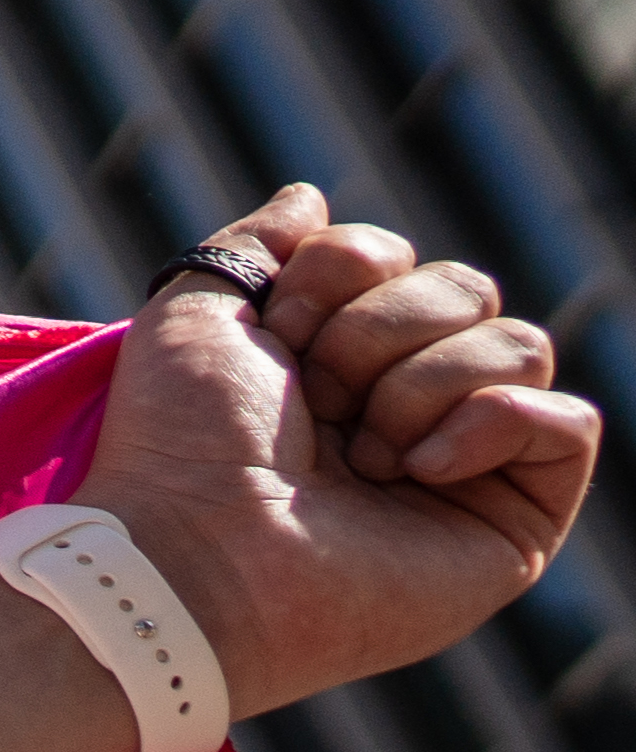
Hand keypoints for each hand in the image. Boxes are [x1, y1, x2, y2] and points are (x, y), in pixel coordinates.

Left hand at [70, 181, 598, 719]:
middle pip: (467, 288)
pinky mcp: (516, 521)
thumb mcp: (196, 314)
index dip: (339, 276)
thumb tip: (311, 198)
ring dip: (421, 385)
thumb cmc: (179, 446)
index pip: (396, 257)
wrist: (194, 553)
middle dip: (377, 332)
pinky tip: (419, 470)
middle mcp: (408, 405)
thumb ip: (255, 246)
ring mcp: (468, 464)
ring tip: (359, 455)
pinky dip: (494, 423)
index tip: (276, 333)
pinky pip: (571, 421)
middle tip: (315, 402)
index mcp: (337, 358)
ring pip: (521, 344)